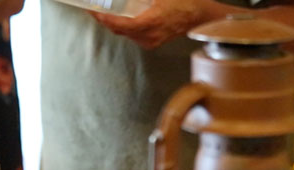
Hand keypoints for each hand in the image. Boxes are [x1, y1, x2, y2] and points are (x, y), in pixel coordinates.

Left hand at [90, 0, 205, 48]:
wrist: (200, 15)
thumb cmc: (184, 2)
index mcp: (151, 22)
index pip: (121, 24)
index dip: (105, 19)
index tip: (94, 11)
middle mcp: (149, 36)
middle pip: (119, 30)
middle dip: (105, 20)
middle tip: (94, 9)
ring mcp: (150, 41)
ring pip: (125, 33)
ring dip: (114, 23)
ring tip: (104, 12)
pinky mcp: (152, 43)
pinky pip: (132, 35)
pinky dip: (124, 26)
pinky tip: (120, 17)